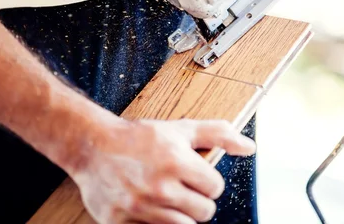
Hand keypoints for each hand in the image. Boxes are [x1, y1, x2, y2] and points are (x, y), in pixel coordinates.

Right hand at [70, 118, 255, 223]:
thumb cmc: (140, 137)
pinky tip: (152, 207)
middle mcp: (160, 187)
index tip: (197, 176)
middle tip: (184, 188)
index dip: (209, 181)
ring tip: (170, 198)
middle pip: (205, 212)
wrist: (93, 146)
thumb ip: (219, 135)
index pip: (216, 188)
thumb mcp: (182, 129)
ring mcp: (140, 208)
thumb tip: (250, 147)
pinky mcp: (122, 223)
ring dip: (181, 214)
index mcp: (177, 162)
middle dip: (199, 200)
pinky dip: (157, 223)